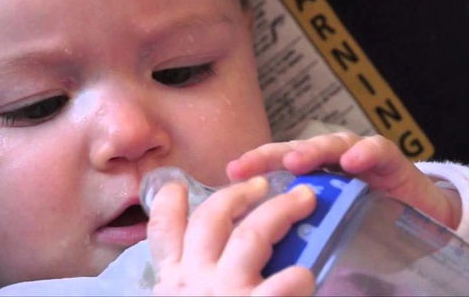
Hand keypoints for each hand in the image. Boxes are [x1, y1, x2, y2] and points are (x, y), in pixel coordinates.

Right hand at [147, 176, 315, 295]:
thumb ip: (188, 282)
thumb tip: (209, 258)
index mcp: (173, 283)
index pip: (162, 232)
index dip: (167, 203)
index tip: (177, 187)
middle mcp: (193, 283)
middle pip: (211, 220)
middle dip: (238, 194)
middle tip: (263, 184)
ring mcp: (223, 295)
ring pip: (251, 236)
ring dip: (280, 211)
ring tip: (305, 200)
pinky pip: (281, 286)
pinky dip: (297, 278)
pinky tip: (307, 275)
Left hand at [226, 132, 461, 228]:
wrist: (422, 225)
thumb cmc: (368, 228)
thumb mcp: (327, 232)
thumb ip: (299, 235)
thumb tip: (263, 256)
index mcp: (311, 178)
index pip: (277, 167)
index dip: (255, 167)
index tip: (231, 172)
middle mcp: (331, 163)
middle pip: (296, 151)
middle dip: (272, 155)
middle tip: (252, 165)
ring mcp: (359, 158)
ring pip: (330, 145)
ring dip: (313, 151)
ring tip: (297, 162)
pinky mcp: (390, 161)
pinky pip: (376, 150)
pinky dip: (364, 152)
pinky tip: (352, 161)